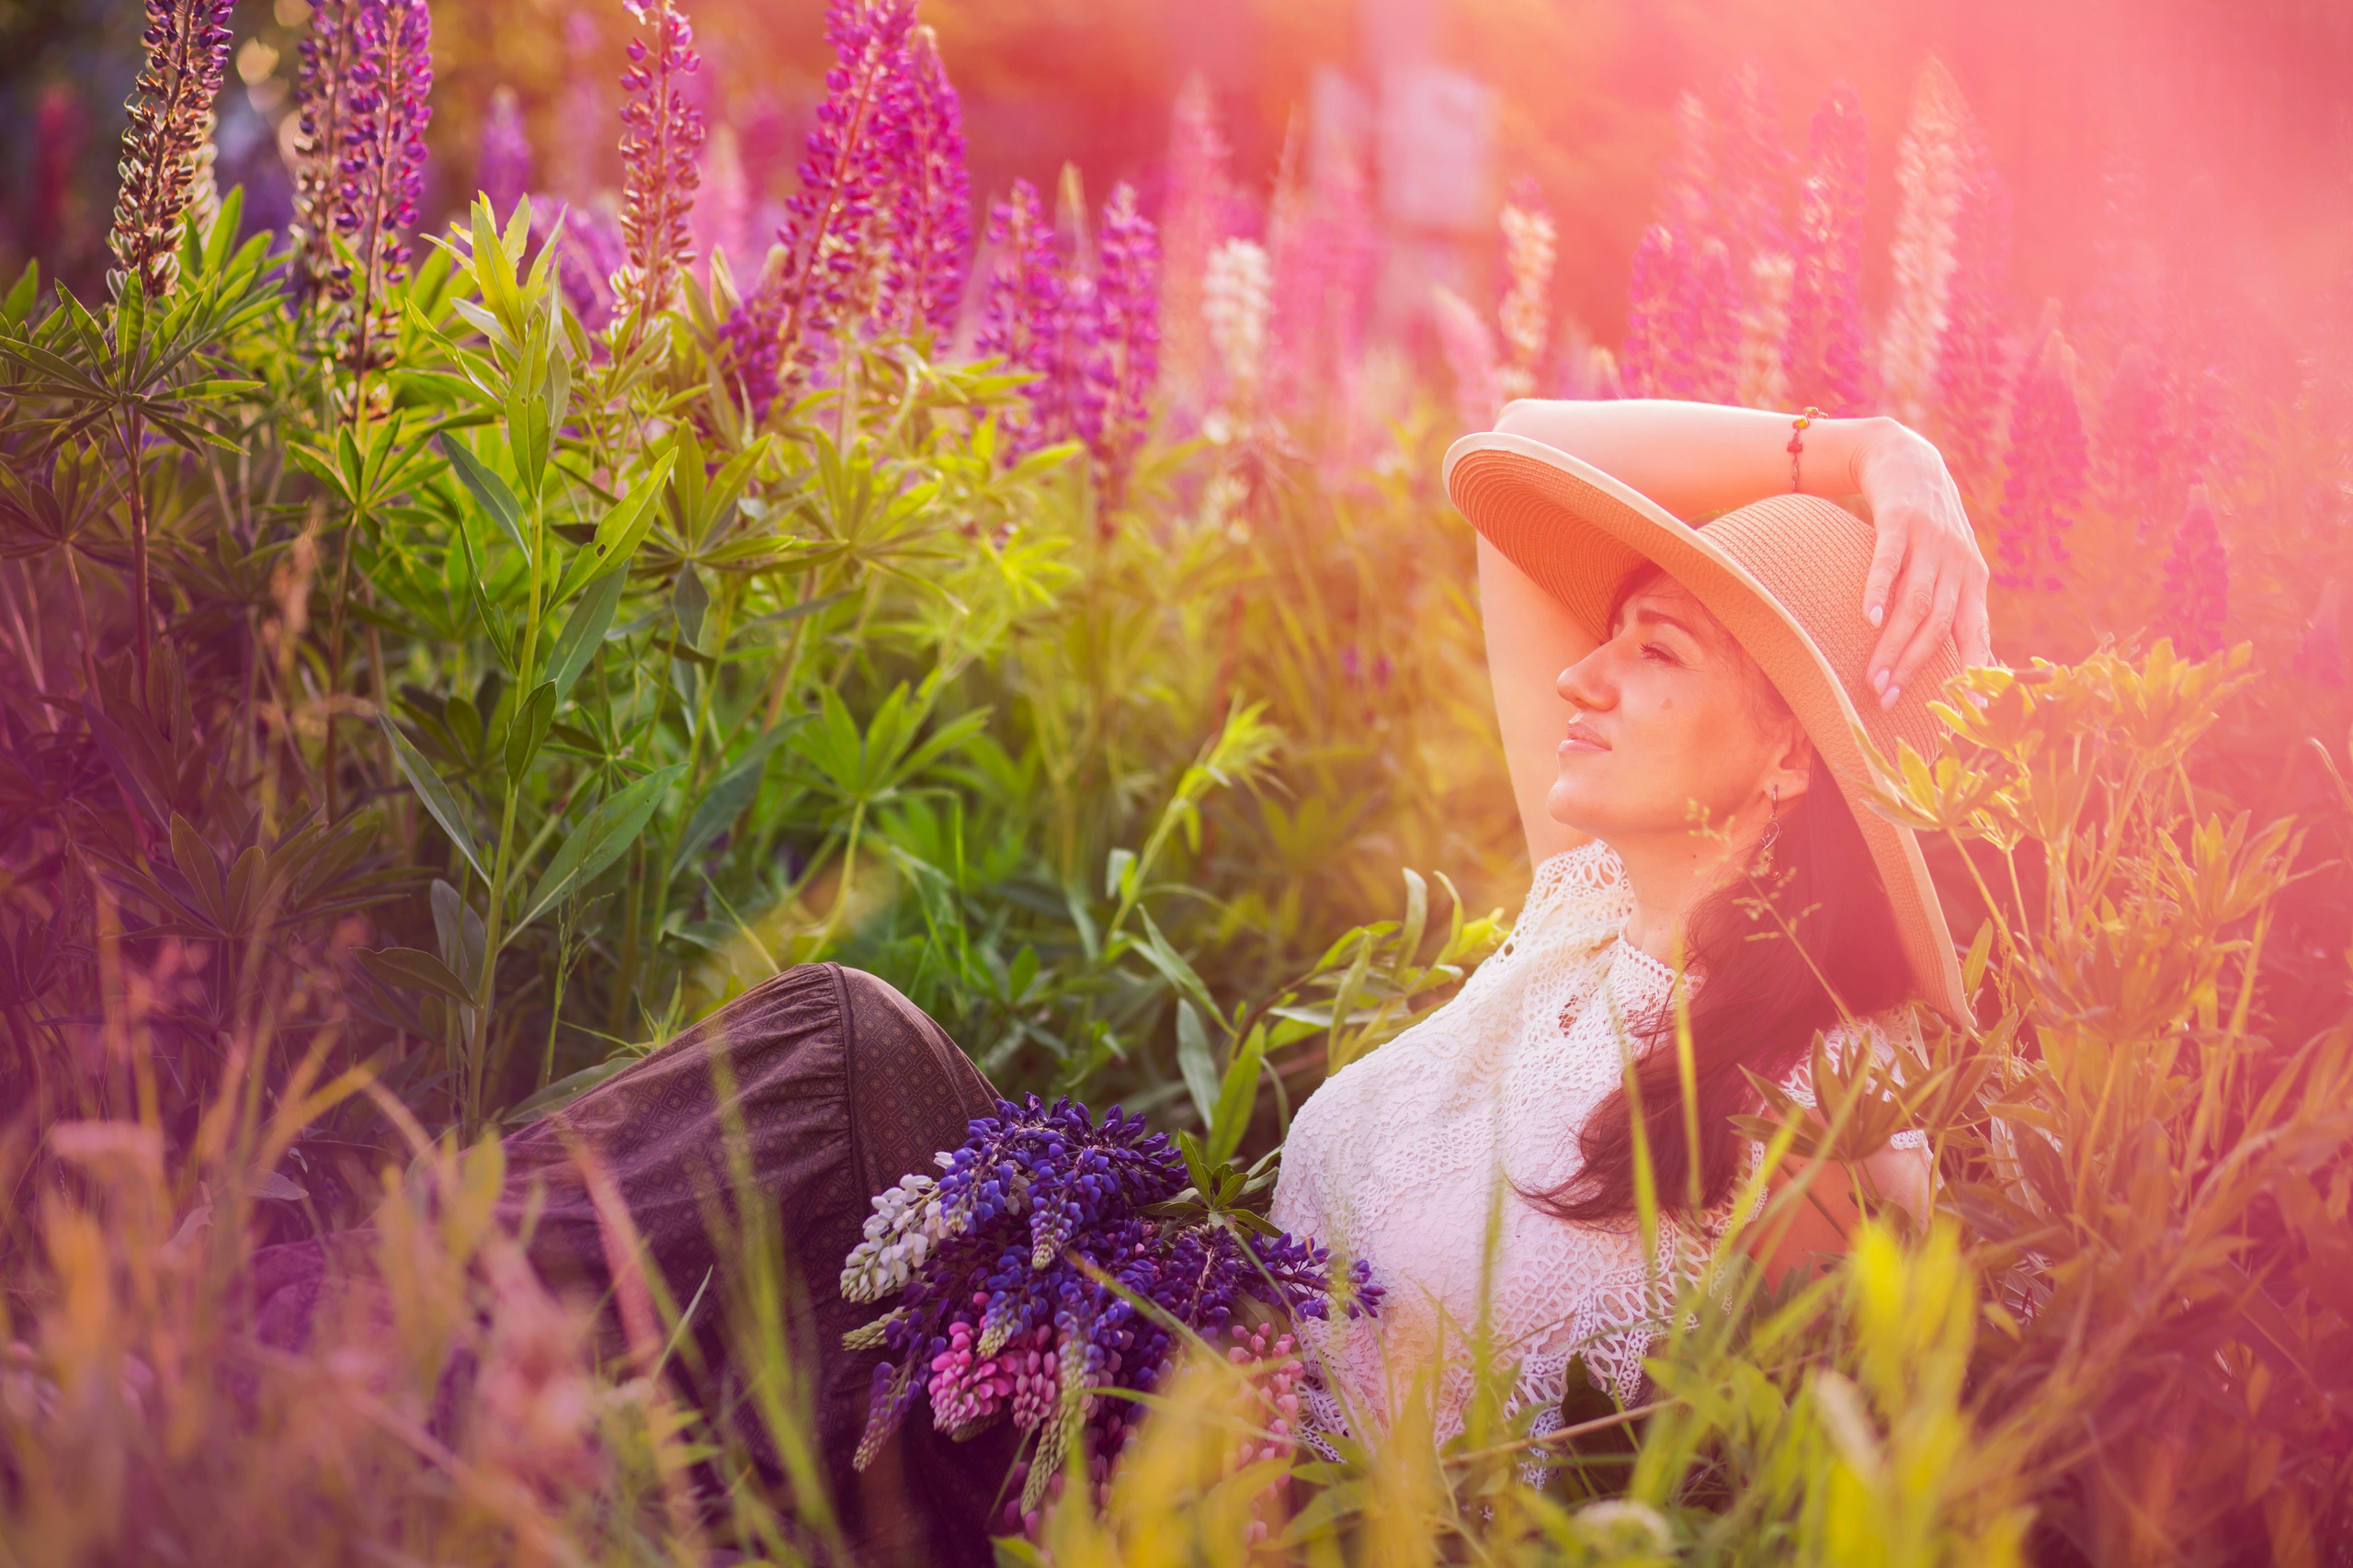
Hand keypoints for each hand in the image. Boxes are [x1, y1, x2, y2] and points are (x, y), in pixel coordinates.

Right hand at [1850, 421, 1992, 707]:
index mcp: (1973, 580)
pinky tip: (1867, 617)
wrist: (1905, 459)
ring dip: (1893, 645)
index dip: (1968, 673)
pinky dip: (1879, 590)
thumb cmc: (1923, 526)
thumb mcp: (1948, 564)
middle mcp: (1958, 563)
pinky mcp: (1900, 520)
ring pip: (1915, 603)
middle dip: (1913, 668)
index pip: (1975, 635)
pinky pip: (1889, 561)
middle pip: (1939, 627)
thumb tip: (1958, 660)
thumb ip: (1951, 605)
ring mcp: (1930, 540)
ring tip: (1872, 677)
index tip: (1957, 711)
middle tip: (1887, 701)